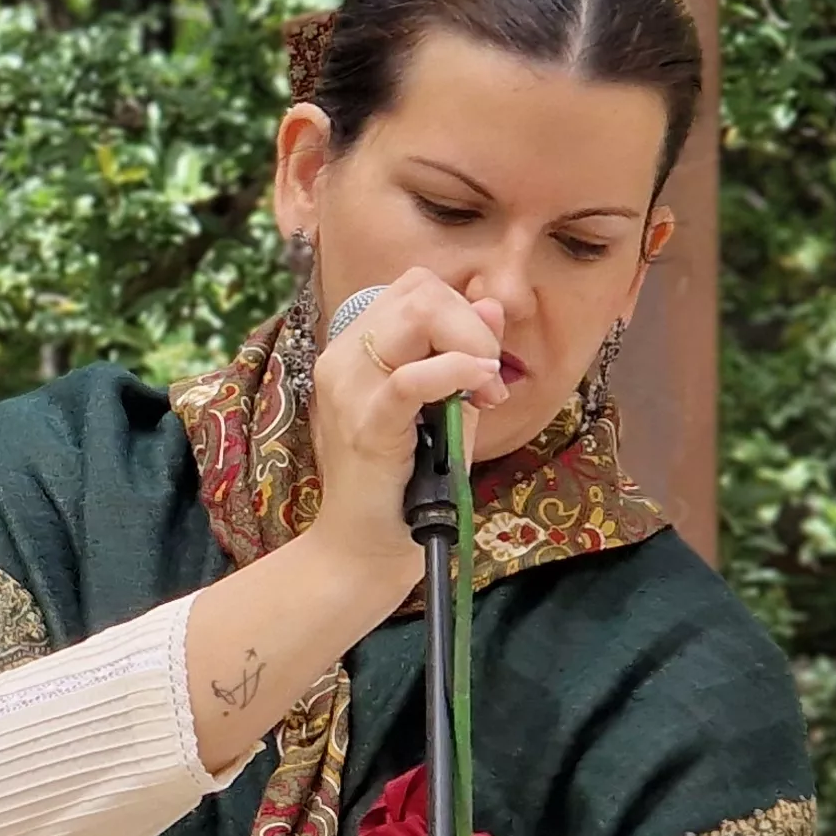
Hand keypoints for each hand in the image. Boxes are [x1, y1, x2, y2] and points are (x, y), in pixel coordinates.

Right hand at [307, 266, 511, 575]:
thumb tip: (492, 307)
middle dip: (472, 324)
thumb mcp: (441, 409)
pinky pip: (412, 378)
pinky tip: (478, 389)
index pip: (414, 287)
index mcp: (355, 350)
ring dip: (470, 344)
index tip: (481, 362)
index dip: (460, 311)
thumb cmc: (402, 484)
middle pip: (419, 291)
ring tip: (483, 392)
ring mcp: (348, 390)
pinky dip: (456, 372)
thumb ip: (463, 358)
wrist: (362, 548)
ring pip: (416, 315)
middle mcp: (343, 360)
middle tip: (488, 378)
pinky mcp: (366, 426)